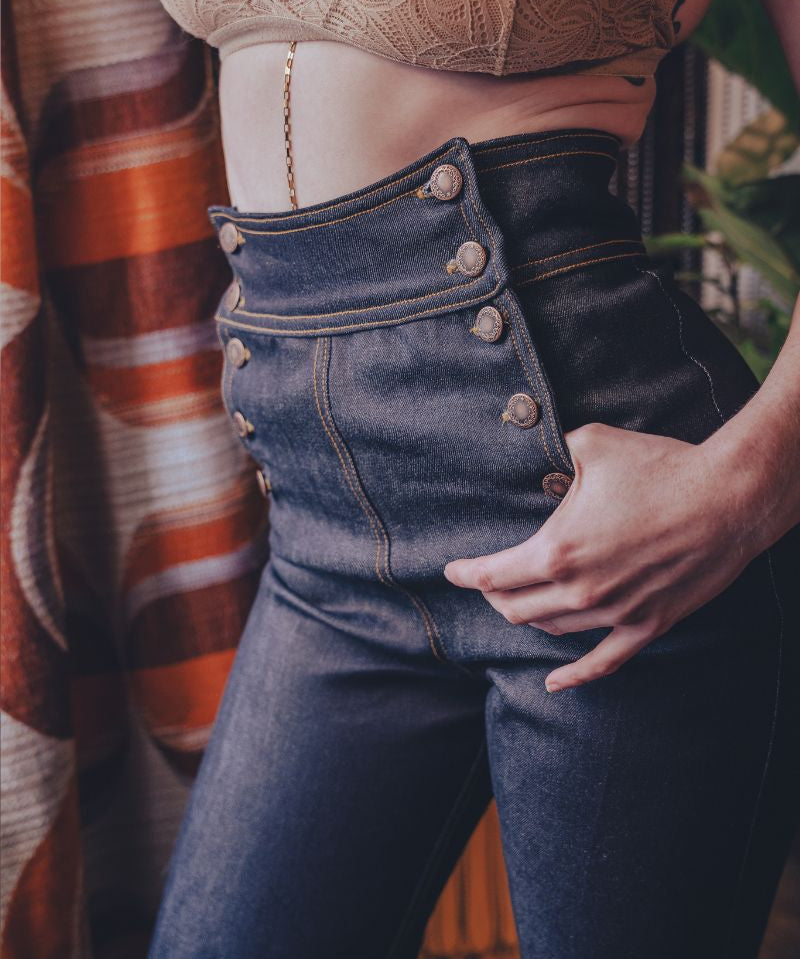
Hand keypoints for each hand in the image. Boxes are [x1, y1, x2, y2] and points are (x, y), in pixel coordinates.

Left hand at [443, 421, 764, 691]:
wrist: (728, 497)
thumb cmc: (660, 467)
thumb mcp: (592, 444)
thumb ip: (552, 448)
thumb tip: (533, 440)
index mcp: (557, 549)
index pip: (493, 574)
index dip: (466, 573)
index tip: (452, 571)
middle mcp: (579, 590)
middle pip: (514, 607)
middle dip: (493, 595)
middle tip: (487, 582)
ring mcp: (614, 614)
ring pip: (550, 630)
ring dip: (527, 618)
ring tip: (518, 605)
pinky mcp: (647, 625)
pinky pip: (603, 662)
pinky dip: (574, 676)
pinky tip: (554, 682)